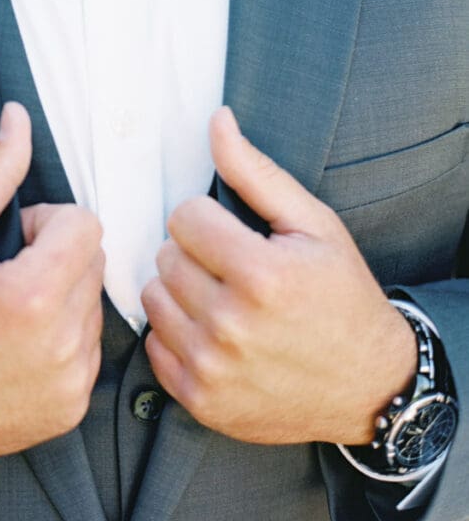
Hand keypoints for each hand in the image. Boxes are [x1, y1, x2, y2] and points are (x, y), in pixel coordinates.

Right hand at [0, 102, 104, 482]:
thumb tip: (18, 114)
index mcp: (33, 297)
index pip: (85, 223)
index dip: (44, 222)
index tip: (8, 242)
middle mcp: (61, 345)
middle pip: (93, 261)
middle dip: (54, 255)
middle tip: (1, 276)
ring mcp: (69, 384)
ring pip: (93, 304)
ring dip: (61, 296)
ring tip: (5, 313)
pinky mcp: (68, 410)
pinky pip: (88, 350)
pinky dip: (60, 339)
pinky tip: (13, 347)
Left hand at [141, 107, 416, 446]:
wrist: (368, 384)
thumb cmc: (340, 294)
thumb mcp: (313, 224)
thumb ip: (256, 171)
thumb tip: (217, 121)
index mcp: (262, 275)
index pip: (184, 217)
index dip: (207, 218)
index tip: (232, 233)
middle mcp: (232, 325)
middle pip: (165, 256)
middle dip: (192, 252)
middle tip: (229, 266)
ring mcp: (213, 368)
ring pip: (153, 298)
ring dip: (179, 290)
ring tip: (219, 295)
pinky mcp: (200, 400)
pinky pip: (153, 345)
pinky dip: (175, 334)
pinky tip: (211, 332)